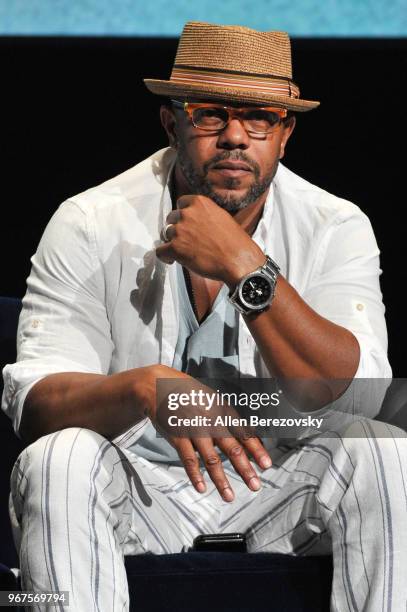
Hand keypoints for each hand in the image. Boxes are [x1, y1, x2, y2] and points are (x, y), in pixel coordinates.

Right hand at [140, 364, 271, 501]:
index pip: (243, 433)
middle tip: (255, 485)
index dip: (256, 450)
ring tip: (229, 496)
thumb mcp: (213, 399)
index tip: (267, 465)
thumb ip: (229, 418)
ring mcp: (194, 430)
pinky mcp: (177, 437)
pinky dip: (195, 475)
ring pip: (211, 459)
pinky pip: (188, 459)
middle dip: (245, 469)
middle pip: (232, 448)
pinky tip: (202, 488)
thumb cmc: (189, 393)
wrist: (158, 386)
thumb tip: (251, 435)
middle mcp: (211, 421)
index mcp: (222, 410)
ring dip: (221, 479)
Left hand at [155, 195, 264, 287]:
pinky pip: (160, 251)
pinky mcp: (175, 247)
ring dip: (173, 242)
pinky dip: (165, 256)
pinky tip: (172, 260)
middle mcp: (187, 213)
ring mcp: (179, 230)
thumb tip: (197, 221)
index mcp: (200, 203)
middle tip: (186, 240)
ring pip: (166, 234)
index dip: (183, 215)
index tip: (187, 223)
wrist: (238, 260)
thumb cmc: (235, 242)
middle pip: (172, 218)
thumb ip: (205, 215)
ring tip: (184, 252)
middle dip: (178, 228)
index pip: (182, 203)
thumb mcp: (222, 218)